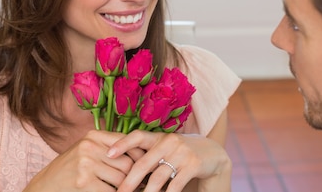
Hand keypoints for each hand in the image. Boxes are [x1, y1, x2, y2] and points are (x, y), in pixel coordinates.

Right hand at [24, 130, 135, 191]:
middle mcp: (89, 147)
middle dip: (132, 176)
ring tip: (123, 189)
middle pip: (127, 163)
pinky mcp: (84, 183)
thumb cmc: (70, 169)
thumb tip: (141, 153)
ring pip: (121, 179)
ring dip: (124, 188)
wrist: (44, 187)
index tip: (143, 166)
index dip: (138, 156)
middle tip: (136, 184)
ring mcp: (86, 165)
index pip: (128, 142)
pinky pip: (111, 191)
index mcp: (92, 136)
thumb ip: (108, 147)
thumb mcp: (86, 150)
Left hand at [106, 131, 231, 191]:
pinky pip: (175, 185)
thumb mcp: (166, 148)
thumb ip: (149, 153)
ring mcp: (182, 153)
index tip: (108, 154)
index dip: (122, 143)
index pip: (138, 136)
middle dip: (129, 182)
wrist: (213, 155)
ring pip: (158, 178)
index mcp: (159, 137)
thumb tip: (122, 167)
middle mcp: (169, 142)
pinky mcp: (193, 165)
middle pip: (143, 163)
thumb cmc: (182, 153)